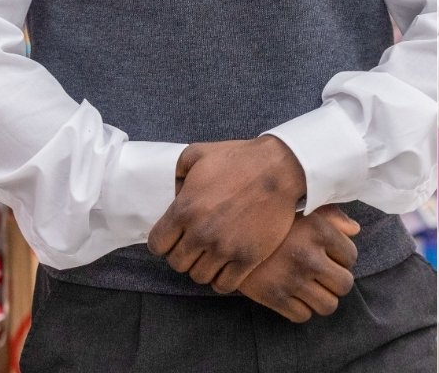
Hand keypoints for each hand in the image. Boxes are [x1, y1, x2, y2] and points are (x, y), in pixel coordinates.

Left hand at [149, 137, 305, 292]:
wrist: (281, 167)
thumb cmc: (240, 158)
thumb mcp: (198, 153)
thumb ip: (177, 172)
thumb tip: (174, 193)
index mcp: (184, 210)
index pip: (157, 246)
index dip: (165, 242)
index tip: (177, 237)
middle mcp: (200, 233)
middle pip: (177, 263)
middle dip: (185, 254)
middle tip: (198, 244)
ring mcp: (225, 248)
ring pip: (198, 276)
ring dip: (204, 267)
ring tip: (214, 255)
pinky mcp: (248, 257)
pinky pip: (224, 284)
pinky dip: (223, 279)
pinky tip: (229, 266)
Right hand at [238, 206, 360, 322]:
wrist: (230, 236)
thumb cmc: (274, 222)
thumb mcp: (305, 210)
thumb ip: (334, 217)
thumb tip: (356, 231)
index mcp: (320, 232)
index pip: (351, 257)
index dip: (344, 259)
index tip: (332, 258)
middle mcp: (309, 257)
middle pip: (344, 285)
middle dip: (338, 282)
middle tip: (326, 277)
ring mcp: (292, 279)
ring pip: (328, 306)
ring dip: (324, 300)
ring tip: (314, 289)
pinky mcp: (274, 297)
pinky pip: (303, 316)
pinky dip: (303, 310)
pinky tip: (296, 297)